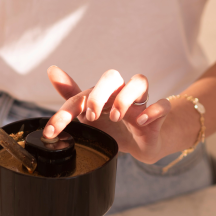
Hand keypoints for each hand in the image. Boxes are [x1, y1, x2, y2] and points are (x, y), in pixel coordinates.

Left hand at [45, 66, 171, 163]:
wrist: (140, 145)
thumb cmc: (113, 127)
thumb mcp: (89, 116)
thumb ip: (72, 97)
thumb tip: (52, 70)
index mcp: (102, 95)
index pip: (82, 95)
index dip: (66, 112)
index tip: (52, 131)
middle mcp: (121, 93)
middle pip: (112, 77)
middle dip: (99, 95)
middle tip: (92, 117)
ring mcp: (141, 103)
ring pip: (139, 82)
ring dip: (124, 98)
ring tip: (116, 117)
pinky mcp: (158, 115)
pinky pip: (163, 105)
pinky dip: (153, 111)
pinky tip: (141, 122)